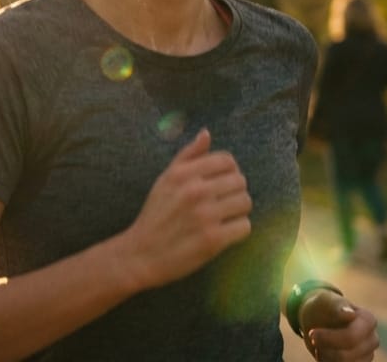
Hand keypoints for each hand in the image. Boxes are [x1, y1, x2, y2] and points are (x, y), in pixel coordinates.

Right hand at [118, 129, 252, 289]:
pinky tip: (225, 232)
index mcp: (183, 174)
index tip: (223, 182)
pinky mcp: (213, 240)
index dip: (230, 171)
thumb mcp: (165, 179)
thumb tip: (206, 133)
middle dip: (235, 191)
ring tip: (225, 217)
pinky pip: (244, 226)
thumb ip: (187, 155)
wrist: (141, 254)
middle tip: (223, 202)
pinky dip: (237, 230)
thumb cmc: (155, 215)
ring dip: (238, 210)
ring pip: (245, 202)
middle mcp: (195, 191)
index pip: (227, 160)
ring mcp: (205, 216)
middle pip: (240, 181)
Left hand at [300, 289, 379, 361]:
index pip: (350, 337)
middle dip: (324, 348)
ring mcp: (368, 355)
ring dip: (325, 357)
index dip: (327, 338)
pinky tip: (323, 351)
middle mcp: (372, 339)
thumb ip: (337, 306)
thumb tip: (351, 314)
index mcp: (368, 320)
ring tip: (319, 344)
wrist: (320, 317)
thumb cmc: (323, 307)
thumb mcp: (325, 302)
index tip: (311, 333)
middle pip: (345, 356)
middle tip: (312, 339)